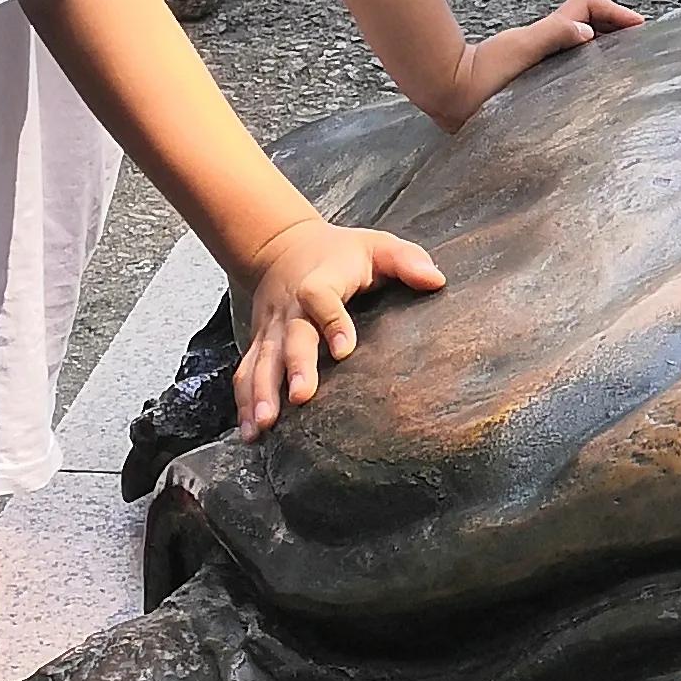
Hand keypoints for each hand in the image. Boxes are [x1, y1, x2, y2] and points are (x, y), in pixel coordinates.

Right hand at [235, 208, 444, 435]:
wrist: (281, 246)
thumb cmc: (340, 254)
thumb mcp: (377, 246)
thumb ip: (407, 260)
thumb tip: (435, 280)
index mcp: (320, 282)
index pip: (322, 298)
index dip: (332, 322)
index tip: (345, 350)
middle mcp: (291, 308)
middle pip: (290, 337)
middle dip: (294, 367)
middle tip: (301, 397)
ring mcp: (271, 329)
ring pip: (261, 360)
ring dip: (261, 393)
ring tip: (264, 426)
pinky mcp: (260, 344)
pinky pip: (246, 373)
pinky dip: (245, 403)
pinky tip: (250, 433)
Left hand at [436, 0, 642, 128]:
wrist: (448, 94)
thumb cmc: (478, 75)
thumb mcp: (518, 50)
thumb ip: (552, 36)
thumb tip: (586, 33)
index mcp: (546, 34)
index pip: (586, 7)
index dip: (614, 12)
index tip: (639, 26)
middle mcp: (545, 44)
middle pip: (588, 23)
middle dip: (615, 27)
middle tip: (640, 44)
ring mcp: (539, 62)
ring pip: (579, 46)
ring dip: (604, 47)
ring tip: (625, 64)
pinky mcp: (533, 83)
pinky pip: (568, 68)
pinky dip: (587, 68)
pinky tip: (593, 89)